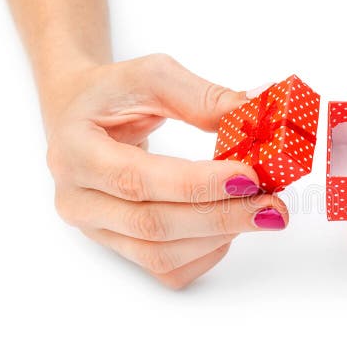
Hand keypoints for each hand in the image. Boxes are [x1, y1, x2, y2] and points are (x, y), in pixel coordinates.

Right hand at [45, 54, 287, 288]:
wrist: (78, 115)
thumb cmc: (111, 94)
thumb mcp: (152, 77)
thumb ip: (202, 97)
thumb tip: (257, 110)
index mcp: (75, 151)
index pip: (137, 180)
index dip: (197, 184)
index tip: (248, 177)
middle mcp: (77, 199)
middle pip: (153, 226)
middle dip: (220, 217)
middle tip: (271, 205)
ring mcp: (95, 230)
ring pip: (160, 255)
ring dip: (218, 237)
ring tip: (260, 212)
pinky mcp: (117, 247)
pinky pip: (166, 269)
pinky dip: (206, 253)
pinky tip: (229, 227)